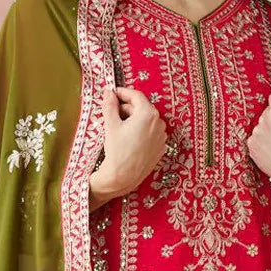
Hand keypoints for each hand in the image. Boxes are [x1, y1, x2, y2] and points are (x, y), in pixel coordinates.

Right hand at [91, 85, 167, 202]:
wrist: (123, 177)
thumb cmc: (117, 151)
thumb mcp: (111, 125)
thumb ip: (110, 105)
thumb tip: (108, 93)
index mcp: (148, 114)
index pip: (136, 95)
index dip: (123, 92)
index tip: (113, 93)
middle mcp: (159, 123)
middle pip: (141, 108)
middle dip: (127, 108)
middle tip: (112, 114)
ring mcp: (161, 136)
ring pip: (146, 120)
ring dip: (134, 120)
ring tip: (121, 129)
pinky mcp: (161, 147)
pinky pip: (151, 133)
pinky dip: (141, 132)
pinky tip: (130, 140)